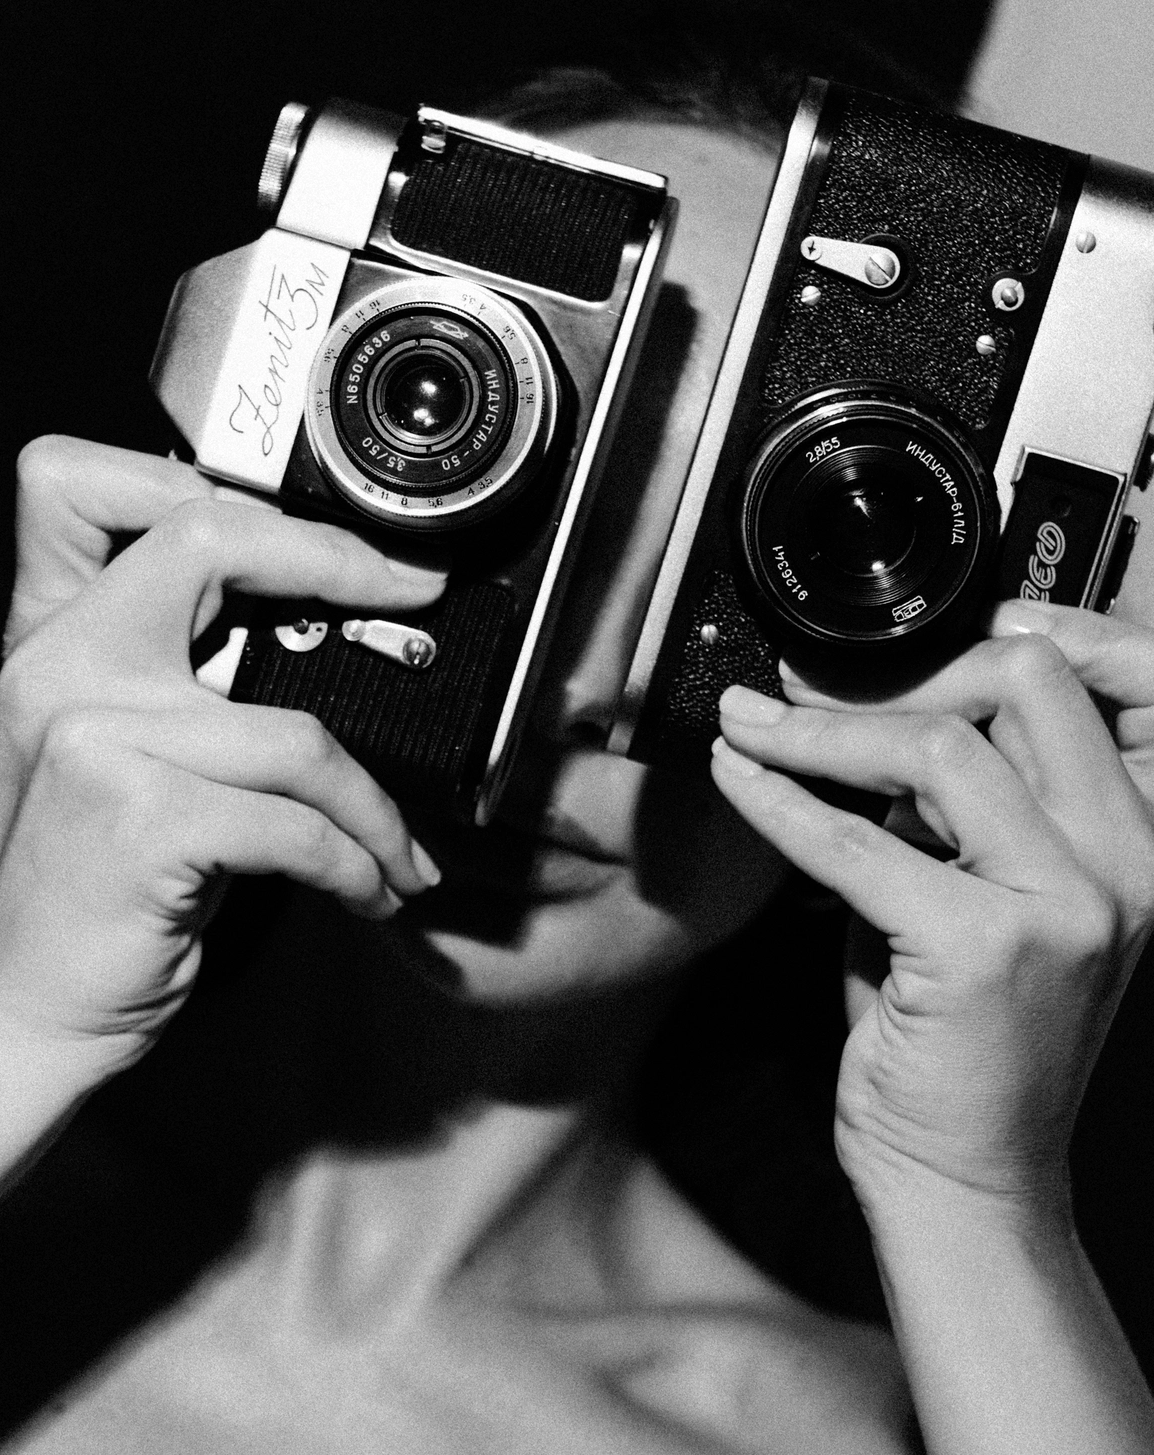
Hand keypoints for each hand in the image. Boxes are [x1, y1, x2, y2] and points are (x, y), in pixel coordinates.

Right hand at [0, 437, 444, 1091]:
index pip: (83, 483)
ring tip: (397, 850)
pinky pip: (296, 823)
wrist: (29, 1007)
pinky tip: (366, 892)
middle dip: (336, 560)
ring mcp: (92, 734)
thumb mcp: (123, 755)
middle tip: (414, 601)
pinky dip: (353, 863)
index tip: (332, 537)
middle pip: (207, 537)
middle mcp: (58, 666)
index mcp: (53, 638)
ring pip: (296, 731)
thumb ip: (184, 679)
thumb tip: (323, 627)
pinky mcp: (140, 815)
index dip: (212, 485)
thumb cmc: (98, 885)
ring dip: (373, 807)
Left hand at [711, 628, 1153, 1217]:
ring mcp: (1062, 903)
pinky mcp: (982, 948)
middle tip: (800, 689)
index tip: (898, 645)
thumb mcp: (988, 900)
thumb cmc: (968, 1040)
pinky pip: (854, 840)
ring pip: (935, 750)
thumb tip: (864, 723)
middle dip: (895, 676)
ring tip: (749, 725)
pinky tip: (735, 777)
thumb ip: (954, 812)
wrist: (972, 1178)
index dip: (993, 641)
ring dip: (819, 730)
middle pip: (1019, 688)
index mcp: (1135, 839)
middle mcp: (1121, 862)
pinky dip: (777, 801)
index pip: (1087, 684)